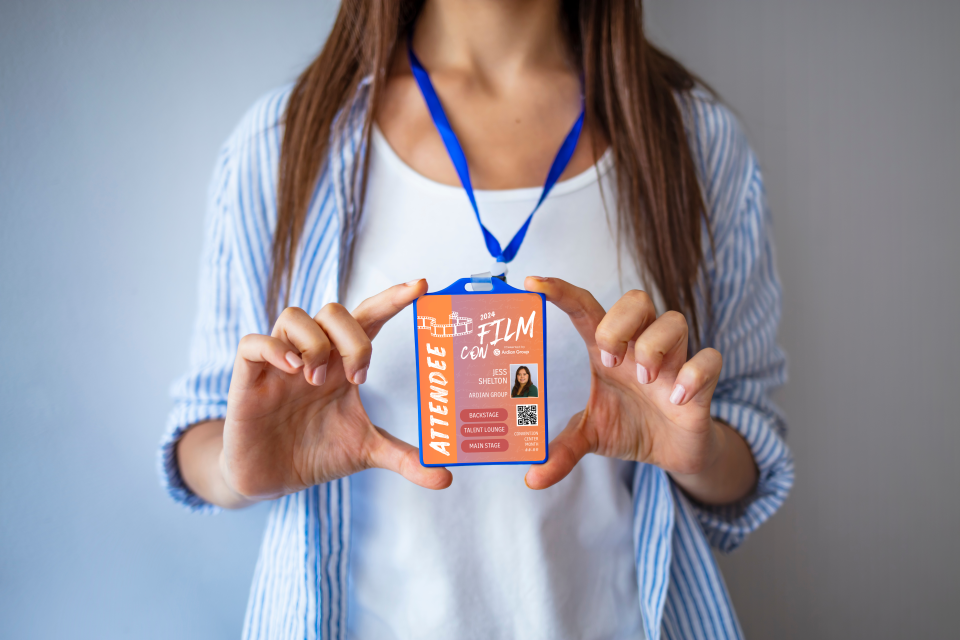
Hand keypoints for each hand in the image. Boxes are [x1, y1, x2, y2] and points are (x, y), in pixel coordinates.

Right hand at [220, 279, 451, 501]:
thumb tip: (446, 476)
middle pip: (333, 311)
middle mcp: (313, 354)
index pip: (369, 318)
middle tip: (358, 378)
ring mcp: (279, 363)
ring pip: (294, 316)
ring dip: (314, 344)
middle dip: (352, 338)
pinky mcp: (249, 378)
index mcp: (343, 363)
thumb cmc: (317, 451)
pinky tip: (291, 370)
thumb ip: (405, 457)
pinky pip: (253, 343)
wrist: (270, 479)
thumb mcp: (366, 451)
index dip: (393, 299)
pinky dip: (273, 348)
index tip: (422, 285)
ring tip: (316, 381)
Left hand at [522, 277, 755, 504]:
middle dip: (620, 324)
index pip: (585, 309)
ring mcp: (674, 361)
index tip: (532, 282)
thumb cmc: (628, 427)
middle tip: (610, 360)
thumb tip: (531, 479)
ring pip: (675, 320)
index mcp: (608, 350)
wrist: (673, 453)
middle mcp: (641, 347)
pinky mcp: (702, 383)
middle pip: (637, 300)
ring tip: (644, 380)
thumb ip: (562, 450)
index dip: (560, 291)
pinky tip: (677, 399)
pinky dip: (693, 374)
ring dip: (655, 347)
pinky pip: (709, 358)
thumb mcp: (590, 437)